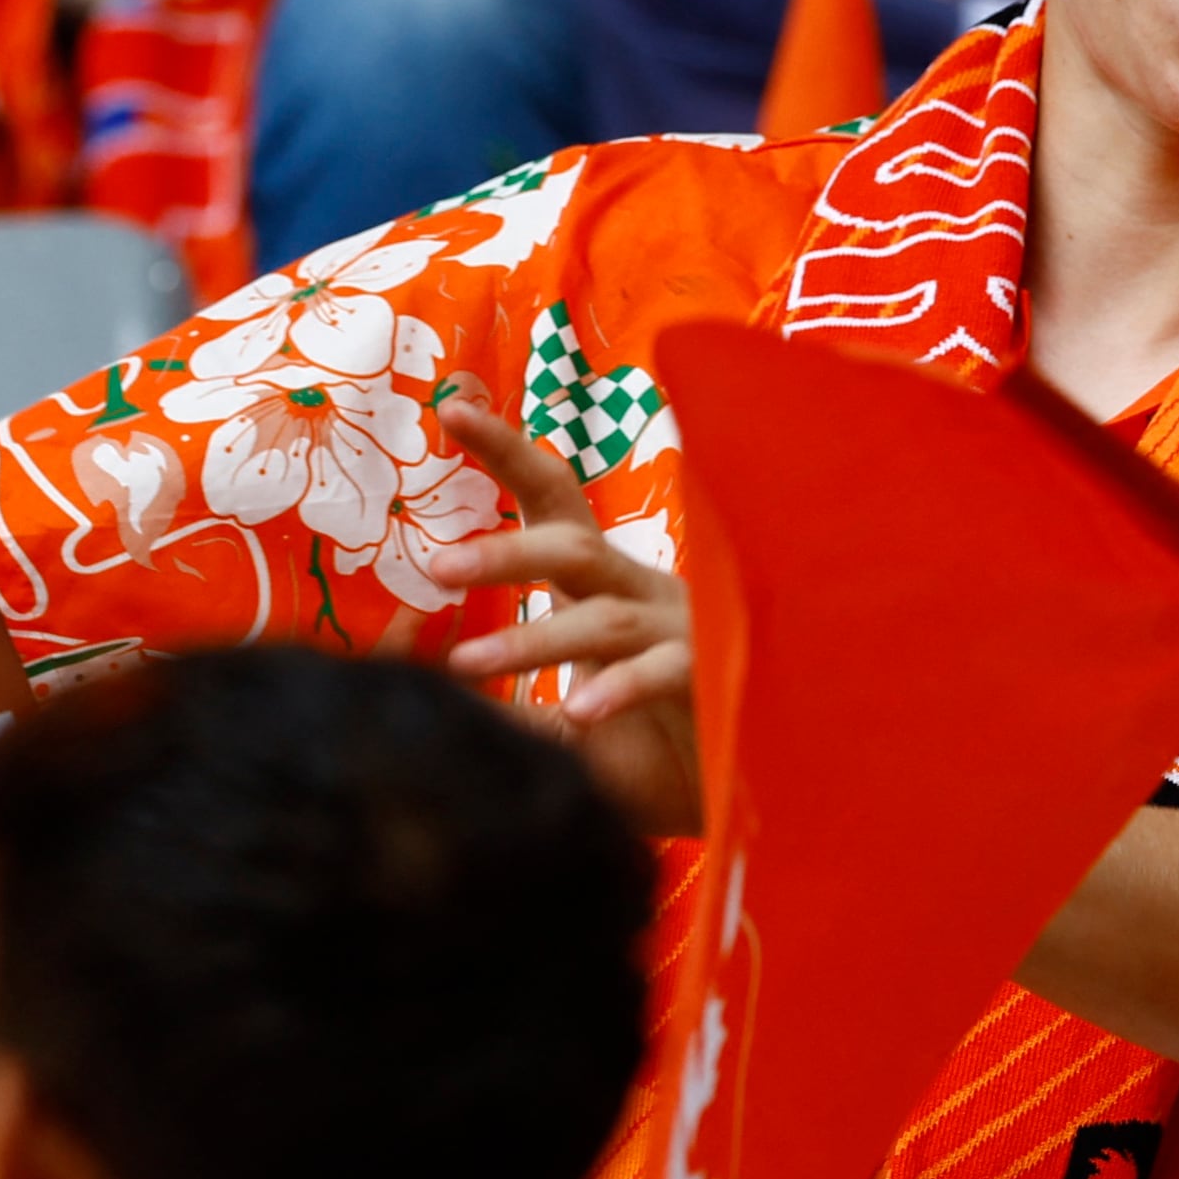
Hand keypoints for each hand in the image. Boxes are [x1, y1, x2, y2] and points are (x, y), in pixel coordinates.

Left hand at [432, 380, 699, 835]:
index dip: (507, 451)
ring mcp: (680, 629)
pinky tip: (576, 712)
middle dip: (505, 553)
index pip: (552, 501)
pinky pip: (663, 674)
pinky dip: (619, 690)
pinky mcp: (712, 675)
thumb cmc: (651, 733)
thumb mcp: (566, 713)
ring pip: (603, 619)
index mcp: (602, 580)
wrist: (747, 770)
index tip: (452, 408)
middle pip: (572, 548)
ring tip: (466, 664)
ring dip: (533, 639)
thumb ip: (511, 705)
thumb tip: (431, 702)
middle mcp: (639, 590)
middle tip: (436, 567)